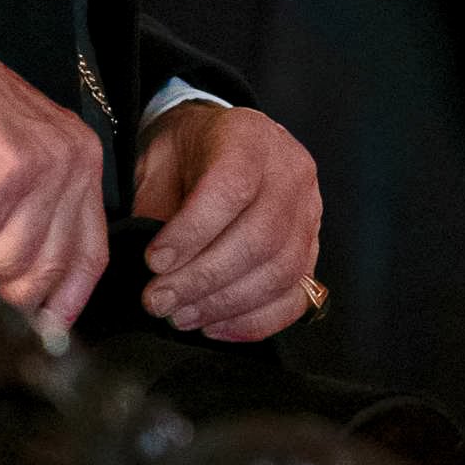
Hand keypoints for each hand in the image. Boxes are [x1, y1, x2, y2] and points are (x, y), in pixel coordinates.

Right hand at [0, 29, 108, 329]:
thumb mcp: (1, 172)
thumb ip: (17, 226)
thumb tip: (12, 300)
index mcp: (78, 165)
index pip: (88, 255)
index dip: (63, 301)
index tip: (39, 330)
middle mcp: (73, 163)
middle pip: (41, 270)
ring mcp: (46, 164)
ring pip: (2, 259)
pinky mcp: (9, 167)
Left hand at [135, 102, 322, 339]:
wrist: (216, 145)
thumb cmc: (184, 154)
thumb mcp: (159, 160)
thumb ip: (156, 208)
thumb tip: (153, 271)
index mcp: (249, 138)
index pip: (233, 188)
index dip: (192, 231)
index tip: (154, 261)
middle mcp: (290, 172)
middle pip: (261, 237)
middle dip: (204, 278)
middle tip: (160, 300)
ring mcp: (309, 212)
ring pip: (281, 271)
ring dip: (225, 304)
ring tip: (181, 315)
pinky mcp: (311, 249)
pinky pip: (295, 296)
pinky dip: (255, 321)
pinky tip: (216, 326)